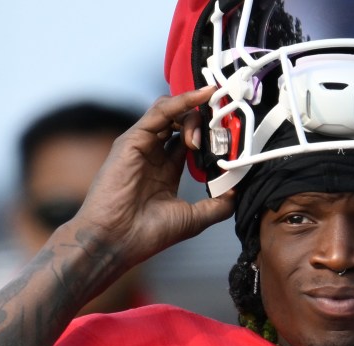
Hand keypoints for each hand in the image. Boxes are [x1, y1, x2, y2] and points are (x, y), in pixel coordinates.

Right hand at [71, 87, 235, 267]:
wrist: (117, 240)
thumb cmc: (146, 234)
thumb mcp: (193, 219)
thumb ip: (217, 205)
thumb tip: (237, 192)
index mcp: (166, 171)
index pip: (190, 141)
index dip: (211, 137)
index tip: (233, 139)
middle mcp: (153, 155)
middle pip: (182, 123)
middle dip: (206, 121)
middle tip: (225, 130)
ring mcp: (142, 145)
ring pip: (172, 112)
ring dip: (196, 112)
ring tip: (214, 122)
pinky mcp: (133, 139)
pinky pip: (160, 111)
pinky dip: (183, 101)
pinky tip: (202, 97)